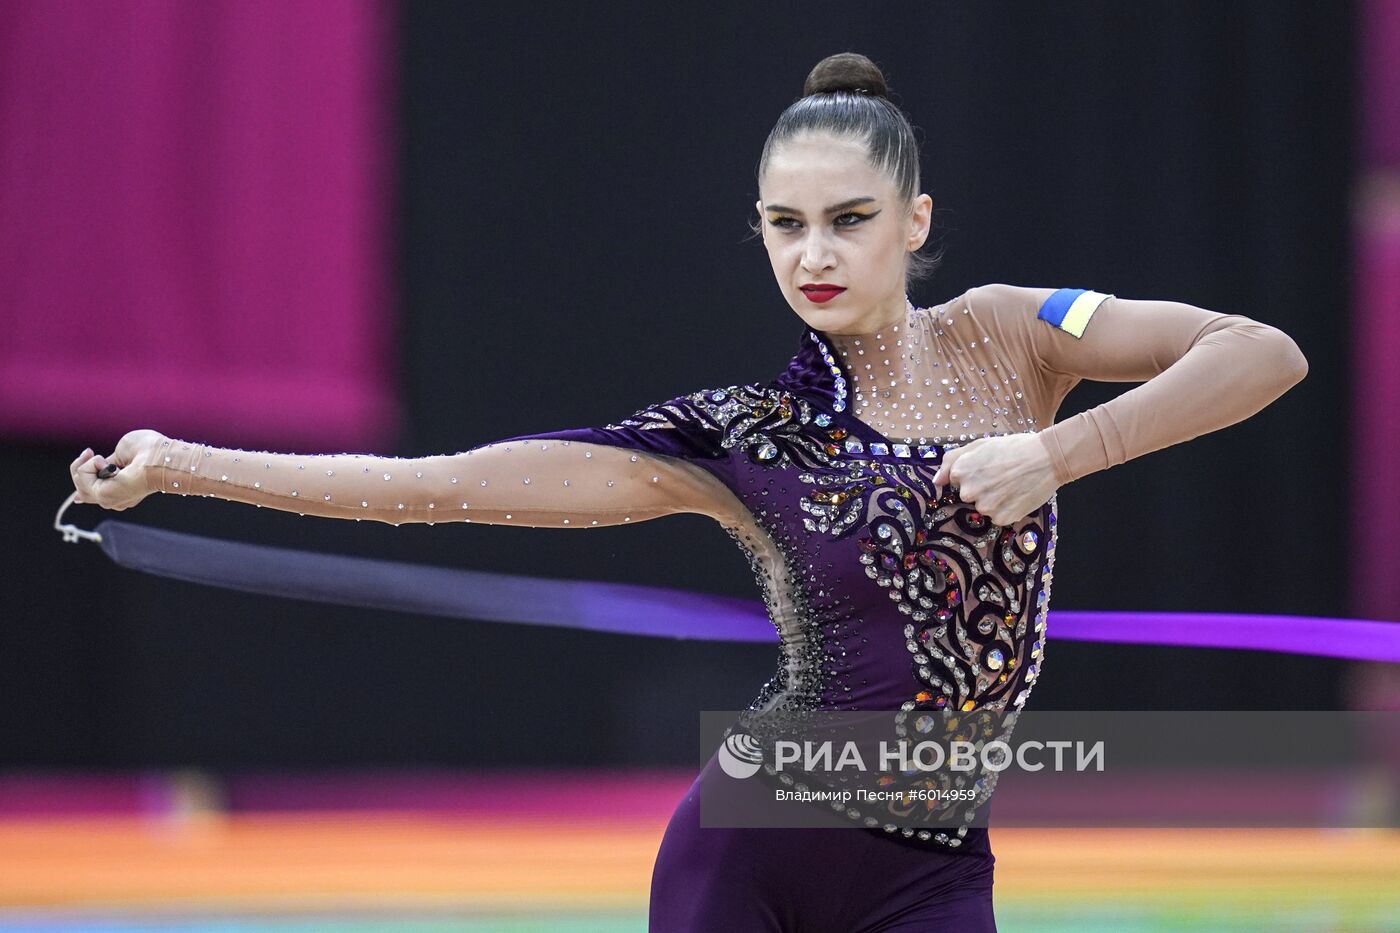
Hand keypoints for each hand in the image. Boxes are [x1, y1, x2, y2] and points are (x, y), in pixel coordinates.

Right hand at [70, 429, 169, 510]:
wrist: (160, 456)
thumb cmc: (150, 450)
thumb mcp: (122, 452)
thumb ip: (108, 462)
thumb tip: (99, 465)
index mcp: (122, 489)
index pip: (95, 495)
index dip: (82, 486)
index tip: (82, 469)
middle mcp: (116, 498)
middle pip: (82, 491)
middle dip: (79, 468)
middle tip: (90, 453)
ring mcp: (110, 499)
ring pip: (79, 484)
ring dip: (84, 466)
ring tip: (100, 459)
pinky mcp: (105, 496)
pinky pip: (81, 480)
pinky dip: (87, 466)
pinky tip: (102, 463)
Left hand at [932, 433, 1060, 525]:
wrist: (1047, 458)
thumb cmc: (1014, 448)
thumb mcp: (979, 445)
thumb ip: (952, 461)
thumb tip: (936, 481)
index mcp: (961, 471)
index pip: (957, 480)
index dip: (974, 473)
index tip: (988, 467)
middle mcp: (969, 491)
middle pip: (969, 496)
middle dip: (982, 488)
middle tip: (1001, 476)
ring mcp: (985, 507)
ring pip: (984, 507)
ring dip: (994, 500)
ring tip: (1012, 484)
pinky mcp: (1001, 518)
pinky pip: (998, 517)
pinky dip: (1006, 509)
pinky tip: (1017, 495)